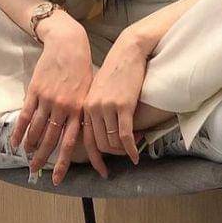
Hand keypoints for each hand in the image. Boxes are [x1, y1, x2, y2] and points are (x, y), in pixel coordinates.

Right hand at [9, 21, 109, 184]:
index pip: (70, 143)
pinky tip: (15, 142)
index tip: (57, 178)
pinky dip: (19, 131)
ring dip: (30, 146)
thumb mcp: (88, 92)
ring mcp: (47, 100)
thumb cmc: (81, 68)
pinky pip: (25, 116)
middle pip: (50, 140)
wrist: (68, 45)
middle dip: (42, 158)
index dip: (63, 163)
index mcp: (78, 110)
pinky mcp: (35, 91)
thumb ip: (83, 113)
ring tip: (27, 156)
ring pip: (36, 130)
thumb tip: (82, 134)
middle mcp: (63, 108)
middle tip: (35, 171)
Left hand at [81, 30, 149, 168]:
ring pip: (112, 142)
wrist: (127, 51)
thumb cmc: (116, 70)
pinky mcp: (123, 105)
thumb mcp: (100, 90)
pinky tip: (136, 155)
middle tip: (121, 158)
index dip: (93, 159)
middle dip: (110, 157)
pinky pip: (125, 135)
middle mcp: (93, 108)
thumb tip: (102, 132)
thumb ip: (97, 110)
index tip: (101, 171)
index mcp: (85, 106)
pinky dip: (131, 149)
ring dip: (123, 151)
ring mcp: (107, 107)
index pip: (85, 140)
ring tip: (133, 148)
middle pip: (99, 144)